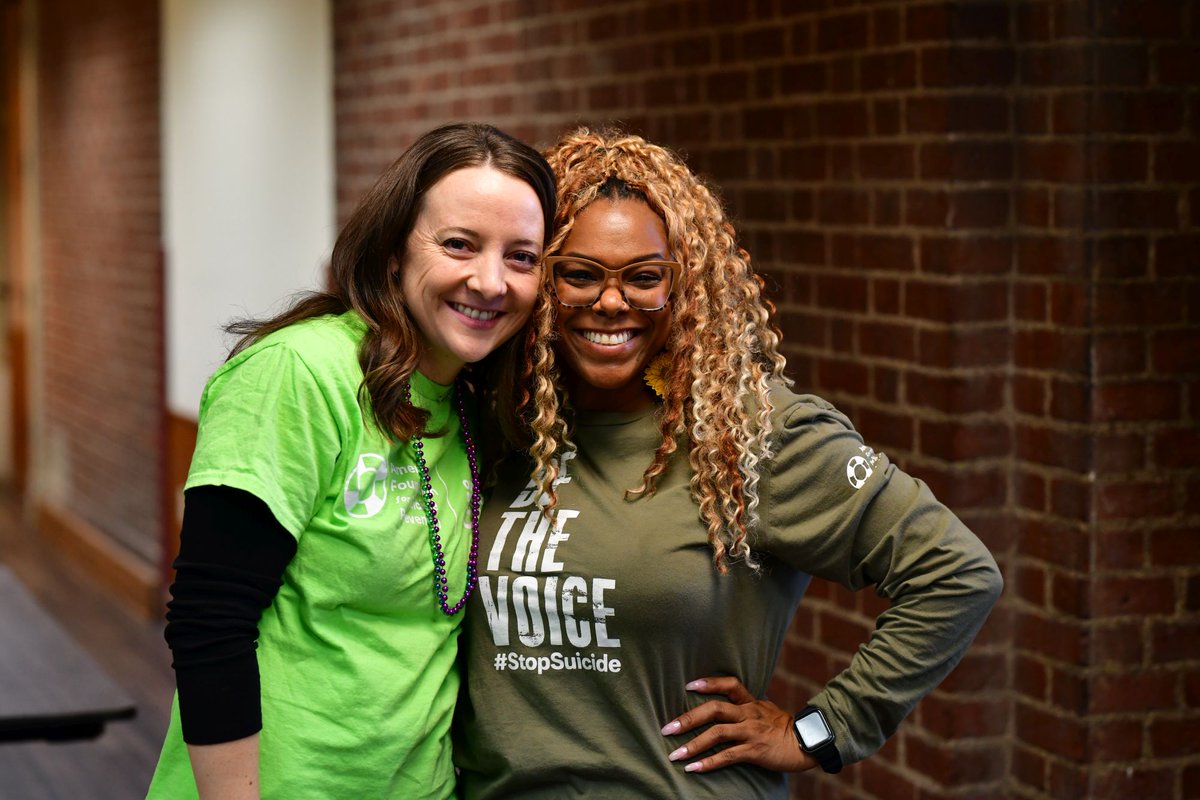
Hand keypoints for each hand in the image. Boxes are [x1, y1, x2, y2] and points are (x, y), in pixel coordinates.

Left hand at [660, 676, 816, 774]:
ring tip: (674, 754)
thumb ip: (748, 706)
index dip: (708, 683)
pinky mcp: (755, 751)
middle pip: (714, 709)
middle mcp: (748, 713)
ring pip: (717, 734)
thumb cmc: (785, 729)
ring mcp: (751, 732)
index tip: (688, 685)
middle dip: (687, 718)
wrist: (808, 744)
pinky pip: (728, 756)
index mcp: (751, 702)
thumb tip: (730, 706)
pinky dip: (709, 762)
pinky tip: (694, 768)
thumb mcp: (767, 710)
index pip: (729, 684)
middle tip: (667, 728)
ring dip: (693, 745)